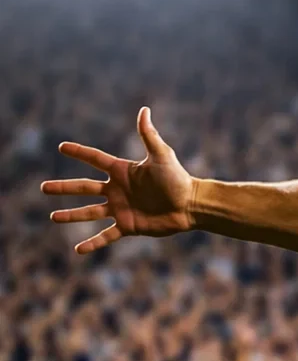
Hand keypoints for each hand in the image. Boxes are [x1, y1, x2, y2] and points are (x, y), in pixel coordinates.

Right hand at [41, 107, 197, 254]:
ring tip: (53, 217)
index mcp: (123, 171)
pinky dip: (93, 243)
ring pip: (90, 213)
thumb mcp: (161, 155)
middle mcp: (118, 190)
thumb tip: (144, 110)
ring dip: (71, 215)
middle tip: (43, 188)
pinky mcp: (128, 226)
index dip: (79, 153)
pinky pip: (106, 236)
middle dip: (64, 188)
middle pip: (84, 188)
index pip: (95, 159)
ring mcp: (121, 209)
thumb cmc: (178, 179)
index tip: (61, 147)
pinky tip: (78, 250)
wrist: (192, 205)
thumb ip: (148, 135)